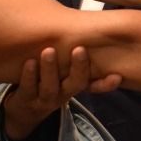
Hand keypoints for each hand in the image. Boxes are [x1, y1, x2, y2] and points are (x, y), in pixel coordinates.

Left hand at [1, 46, 121, 140]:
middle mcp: (63, 94)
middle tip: (79, 49)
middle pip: (75, 84)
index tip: (117, 76)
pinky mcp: (25, 100)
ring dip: (50, 69)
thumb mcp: (62, 77)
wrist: (24, 112)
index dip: (105, 84)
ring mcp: (44, 99)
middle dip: (79, 68)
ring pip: (50, 87)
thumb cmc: (46, 84)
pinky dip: (29, 75)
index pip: (93, 85)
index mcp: (74, 86)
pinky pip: (28, 88)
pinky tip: (29, 62)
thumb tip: (85, 27)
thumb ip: (72, 61)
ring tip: (49, 51)